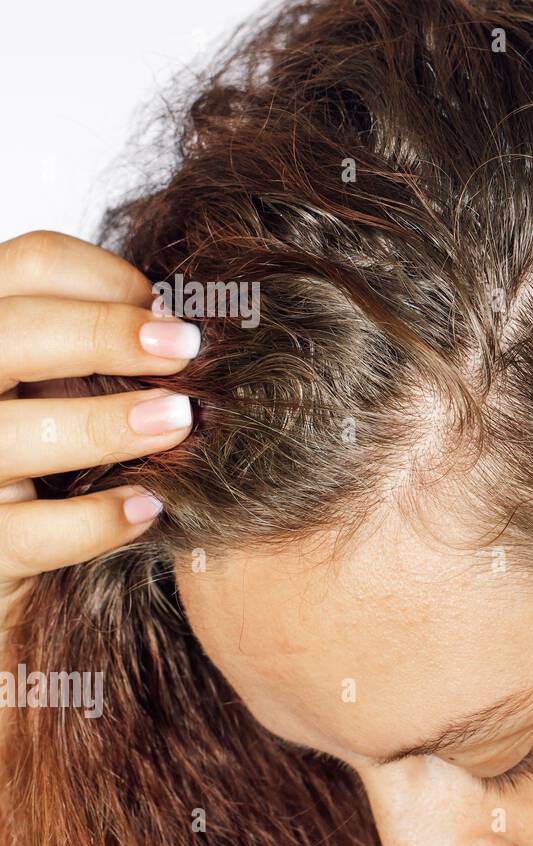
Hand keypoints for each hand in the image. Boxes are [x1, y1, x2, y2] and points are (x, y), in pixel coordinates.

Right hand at [0, 230, 198, 624]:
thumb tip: (183, 322)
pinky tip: (150, 506)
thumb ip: (107, 350)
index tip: (172, 312)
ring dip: (105, 423)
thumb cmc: (66, 459)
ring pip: (12, 433)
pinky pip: (28, 533)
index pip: (29, 266)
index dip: (106, 278)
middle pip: (12, 331)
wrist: (23, 562)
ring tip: (178, 421)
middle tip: (186, 351)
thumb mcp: (75, 387)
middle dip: (104, 334)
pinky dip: (95, 519)